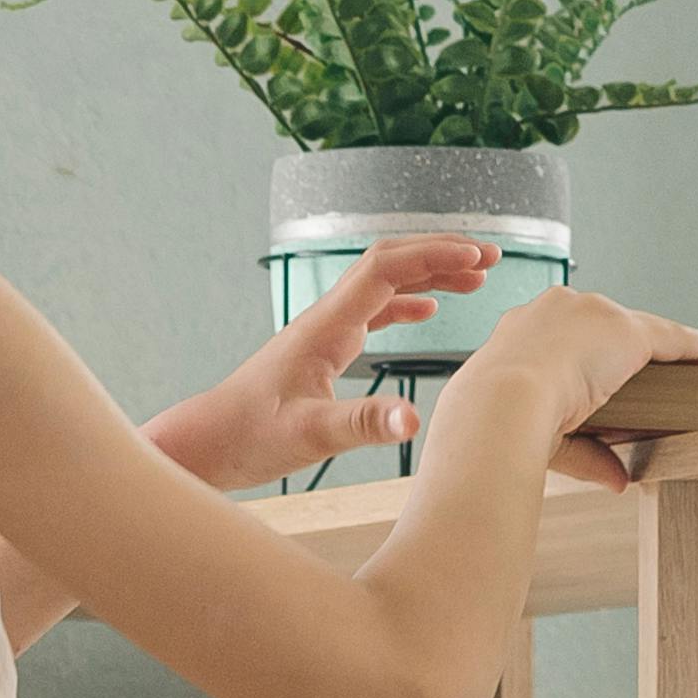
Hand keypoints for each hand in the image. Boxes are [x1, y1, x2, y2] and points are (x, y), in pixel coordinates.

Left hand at [145, 239, 506, 497]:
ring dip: (429, 273)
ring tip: (477, 277)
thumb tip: (413, 420)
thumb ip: (362, 425)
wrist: (206, 443)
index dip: (433, 255)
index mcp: (326, 326)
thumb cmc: (248, 437)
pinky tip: (429, 309)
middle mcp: (326, 318)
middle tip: (492, 257)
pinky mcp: (322, 350)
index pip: (385, 268)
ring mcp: (324, 331)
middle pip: (389, 264)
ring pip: (383, 285)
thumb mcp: (310, 436)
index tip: (478, 256)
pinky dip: (406, 302)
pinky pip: (372, 311)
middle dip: (440, 253)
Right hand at [433, 285, 697, 493]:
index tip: (605, 371)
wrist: (496, 405)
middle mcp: (556, 310)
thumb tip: (619, 481)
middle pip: (610, 327)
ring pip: (646, 331)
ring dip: (677, 348)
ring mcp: (593, 314)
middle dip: (633, 349)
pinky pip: (675, 339)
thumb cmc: (495, 426)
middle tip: (657, 376)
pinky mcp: (625, 330)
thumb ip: (584, 455)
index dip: (590, 355)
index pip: (568, 339)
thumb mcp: (541, 439)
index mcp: (521, 332)